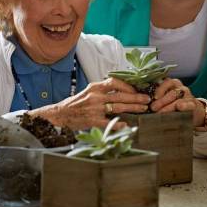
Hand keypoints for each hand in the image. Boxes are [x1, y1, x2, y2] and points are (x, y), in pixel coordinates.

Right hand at [28, 78, 150, 129]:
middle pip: (120, 96)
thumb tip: (122, 90)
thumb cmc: (76, 103)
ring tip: (143, 109)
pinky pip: (108, 122)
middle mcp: (95, 96)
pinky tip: (127, 124)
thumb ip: (103, 90)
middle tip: (147, 99)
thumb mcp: (89, 92)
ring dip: (133, 108)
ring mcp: (94, 108)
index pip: (115, 82)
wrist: (59, 114)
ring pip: (118, 107)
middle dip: (136, 98)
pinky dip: (118, 123)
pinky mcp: (92, 120)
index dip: (128, 86)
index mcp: (95, 87)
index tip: (137, 89)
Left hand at [149, 78, 205, 126]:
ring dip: (169, 106)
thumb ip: (157, 98)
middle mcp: (181, 88)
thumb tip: (144, 102)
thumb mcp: (166, 98)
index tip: (154, 97)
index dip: (160, 89)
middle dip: (161, 101)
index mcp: (173, 84)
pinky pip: (189, 104)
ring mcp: (188, 96)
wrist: (191, 110)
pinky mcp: (193, 104)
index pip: (166, 82)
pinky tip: (180, 107)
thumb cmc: (173, 104)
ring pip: (178, 99)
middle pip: (171, 93)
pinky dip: (184, 105)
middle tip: (153, 108)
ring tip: (161, 112)